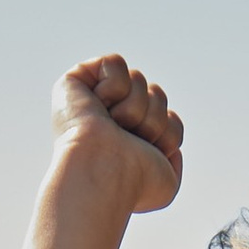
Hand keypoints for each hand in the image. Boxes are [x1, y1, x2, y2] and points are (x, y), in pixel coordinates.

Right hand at [52, 54, 183, 216]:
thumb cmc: (132, 185)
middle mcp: (111, 121)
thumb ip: (172, 162)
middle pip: (156, 96)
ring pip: (139, 80)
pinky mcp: (75, 81)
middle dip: (153, 119)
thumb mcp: (167, 182)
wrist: (106, 175)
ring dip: (136, 108)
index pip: (168, 119)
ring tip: (114, 128)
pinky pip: (115, 64)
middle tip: (129, 140)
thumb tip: (166, 139)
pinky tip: (99, 109)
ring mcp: (92, 102)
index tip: (148, 155)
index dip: (167, 134)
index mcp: (130, 142)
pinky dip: (115, 85)